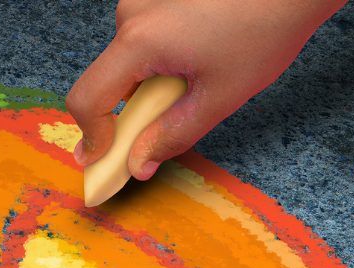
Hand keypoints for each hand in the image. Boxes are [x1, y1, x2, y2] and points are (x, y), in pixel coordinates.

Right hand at [66, 0, 345, 178]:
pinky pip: (142, 40)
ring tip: (200, 74)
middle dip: (134, 108)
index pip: (87, 99)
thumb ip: (171, 136)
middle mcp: (131, 14)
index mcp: (140, 41)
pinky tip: (199, 52)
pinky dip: (161, 59)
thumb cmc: (265, 27)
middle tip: (177, 112)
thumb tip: (137, 166)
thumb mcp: (219, 97)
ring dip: (151, 82)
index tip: (105, 160)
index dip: (91, 137)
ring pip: (127, 62)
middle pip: (108, 81)